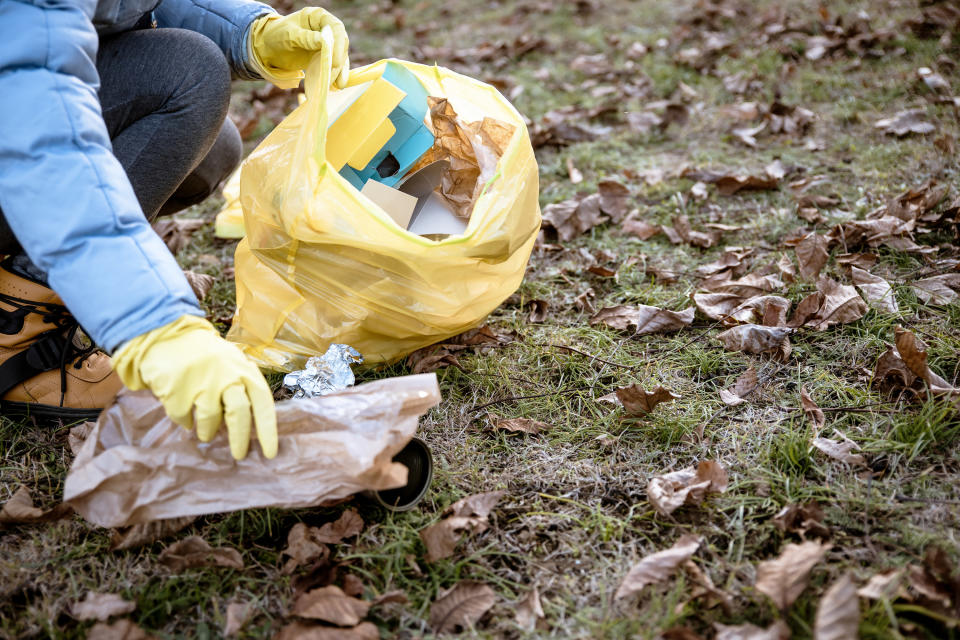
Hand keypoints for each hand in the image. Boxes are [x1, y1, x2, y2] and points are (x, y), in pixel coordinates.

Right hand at [112, 315, 277, 459]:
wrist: (167, 335)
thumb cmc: (207, 357)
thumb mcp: (232, 365)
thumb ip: (242, 389)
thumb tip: (250, 428)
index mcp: (245, 371)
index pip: (263, 403)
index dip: (268, 430)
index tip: (270, 453)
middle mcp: (227, 376)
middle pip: (239, 414)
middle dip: (239, 439)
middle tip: (238, 455)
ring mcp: (201, 382)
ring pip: (210, 419)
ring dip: (207, 430)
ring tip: (205, 431)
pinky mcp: (177, 389)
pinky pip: (183, 418)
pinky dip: (184, 421)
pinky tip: (184, 414)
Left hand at [250, 7, 348, 88]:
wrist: (268, 47)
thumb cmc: (276, 35)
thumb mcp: (289, 35)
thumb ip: (306, 38)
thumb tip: (324, 42)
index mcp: (318, 17)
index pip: (336, 28)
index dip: (339, 44)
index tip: (335, 61)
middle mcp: (325, 29)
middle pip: (341, 44)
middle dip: (340, 60)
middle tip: (335, 76)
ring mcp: (326, 44)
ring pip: (339, 56)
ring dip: (340, 71)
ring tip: (339, 85)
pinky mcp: (323, 56)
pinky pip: (333, 66)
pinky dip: (335, 75)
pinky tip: (336, 85)